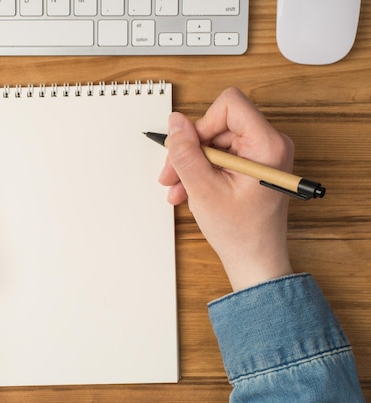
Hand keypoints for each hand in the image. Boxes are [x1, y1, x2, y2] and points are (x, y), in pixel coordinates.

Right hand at [159, 88, 293, 290]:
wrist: (255, 260)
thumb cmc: (241, 232)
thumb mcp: (203, 189)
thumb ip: (186, 153)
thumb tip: (175, 122)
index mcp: (267, 144)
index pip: (230, 104)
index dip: (203, 124)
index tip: (190, 150)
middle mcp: (269, 144)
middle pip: (218, 125)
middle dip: (190, 150)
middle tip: (171, 174)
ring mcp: (261, 155)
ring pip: (214, 142)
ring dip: (191, 164)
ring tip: (178, 188)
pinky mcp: (252, 165)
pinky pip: (219, 156)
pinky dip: (201, 171)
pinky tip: (187, 190)